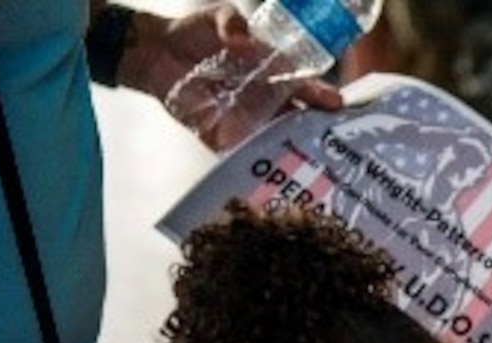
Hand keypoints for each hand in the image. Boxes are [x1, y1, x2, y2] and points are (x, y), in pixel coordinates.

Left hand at [135, 3, 344, 149]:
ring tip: (310, 163)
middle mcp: (266, 100)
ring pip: (279, 141)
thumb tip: (241, 40)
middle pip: (299, 119)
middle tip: (333, 140)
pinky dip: (258, 165)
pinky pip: (246, 155)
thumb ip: (232, 23)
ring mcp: (248, 121)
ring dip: (294, 152)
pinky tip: (271, 174)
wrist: (156, 53)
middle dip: (316, 130)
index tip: (335, 102)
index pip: (304, 86)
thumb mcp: (218, 18)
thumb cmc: (193, 34)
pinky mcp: (226, 137)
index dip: (321, 94)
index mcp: (273, 73)